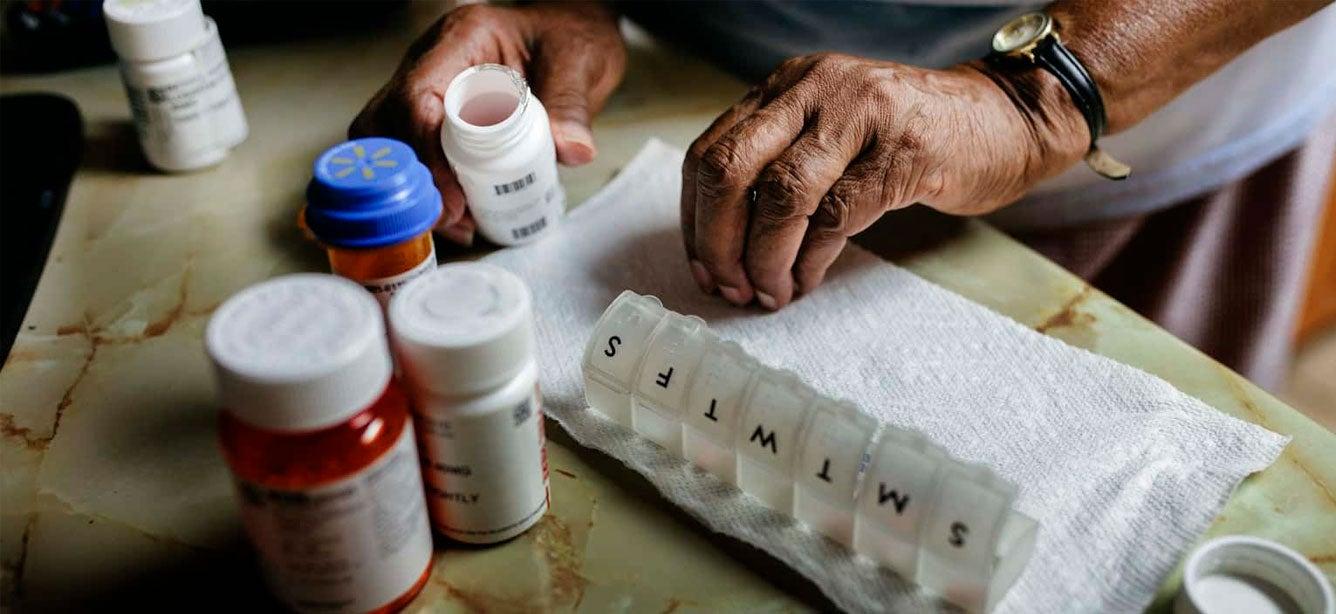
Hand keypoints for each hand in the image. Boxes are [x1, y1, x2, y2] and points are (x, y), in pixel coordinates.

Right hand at [351, 2, 625, 244]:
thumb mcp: (579, 65)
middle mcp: (433, 59)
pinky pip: (412, 152)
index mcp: (462, 39)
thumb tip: (572, 151)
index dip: (427, 151)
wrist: (571, 36)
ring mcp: (429, 86)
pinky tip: (457, 215)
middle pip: (389, 121)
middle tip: (450, 218)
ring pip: (390, 140)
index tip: (453, 198)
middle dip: (411, 177)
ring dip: (414, 187)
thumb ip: (572, 105)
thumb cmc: (569, 40)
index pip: (419, 95)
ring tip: (457, 223)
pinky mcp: (435, 114)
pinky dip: (426, 187)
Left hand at [681, 53, 1086, 308]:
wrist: (1005, 119)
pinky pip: (835, 217)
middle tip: (729, 288)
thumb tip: (723, 248)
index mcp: (786, 86)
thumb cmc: (910, 137)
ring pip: (780, 196)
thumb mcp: (831, 132)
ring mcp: (859, 116)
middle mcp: (813, 90)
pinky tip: (806, 281)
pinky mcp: (902, 153)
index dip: (697, 220)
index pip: (711, 152)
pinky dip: (810, 260)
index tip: (705, 268)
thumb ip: (779, 165)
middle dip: (716, 242)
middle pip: (730, 169)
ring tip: (769, 293)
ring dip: (764, 260)